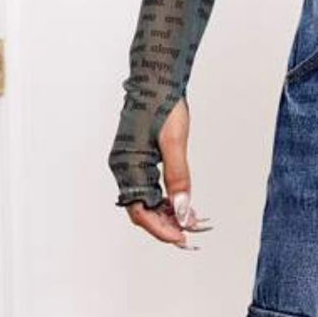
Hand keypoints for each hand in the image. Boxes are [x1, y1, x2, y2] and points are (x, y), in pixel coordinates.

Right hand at [124, 99, 211, 247]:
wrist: (156, 77)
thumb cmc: (163, 104)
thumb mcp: (175, 142)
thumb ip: (179, 178)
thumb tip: (183, 210)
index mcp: (127, 164)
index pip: (140, 211)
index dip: (161, 229)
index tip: (182, 239)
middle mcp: (123, 167)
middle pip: (143, 210)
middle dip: (167, 225)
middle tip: (193, 234)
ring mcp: (128, 164)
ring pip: (147, 202)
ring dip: (169, 214)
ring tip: (194, 221)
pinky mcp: (137, 159)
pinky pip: (149, 188)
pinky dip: (167, 200)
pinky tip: (185, 205)